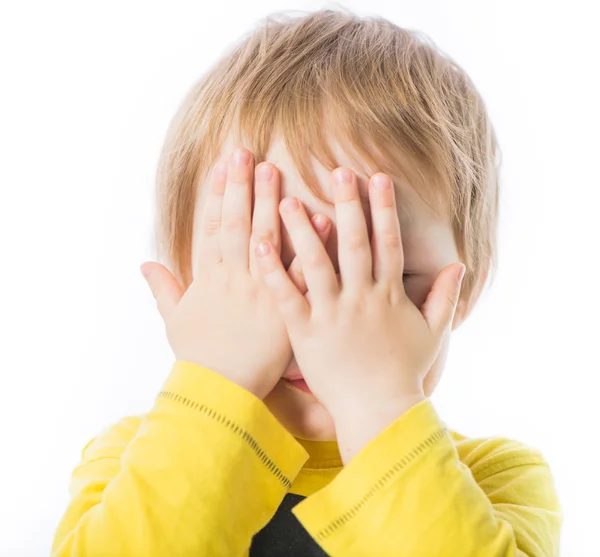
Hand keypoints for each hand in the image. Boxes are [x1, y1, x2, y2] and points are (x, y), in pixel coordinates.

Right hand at [140, 149, 330, 398]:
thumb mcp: (174, 322)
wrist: (222, 391)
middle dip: (242, 187)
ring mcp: (261, 291)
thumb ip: (163, 290)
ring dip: (270, 203)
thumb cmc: (199, 358)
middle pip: (238, 224)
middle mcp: (235, 279)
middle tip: (248, 154)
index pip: (212, 227)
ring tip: (275, 171)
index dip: (218, 194)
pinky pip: (300, 272)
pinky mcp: (285, 308)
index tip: (222, 165)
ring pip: (266, 239)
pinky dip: (311, 245)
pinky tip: (322, 218)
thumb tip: (145, 264)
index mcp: (210, 279)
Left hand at [255, 168, 464, 456]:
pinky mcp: (305, 332)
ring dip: (301, 229)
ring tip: (285, 198)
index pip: (386, 242)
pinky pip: (286, 296)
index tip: (377, 177)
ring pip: (315, 263)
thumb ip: (445, 297)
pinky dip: (273, 269)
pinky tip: (258, 243)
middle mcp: (360, 298)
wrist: (378, 411)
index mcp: (388, 295)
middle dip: (346, 204)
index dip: (383, 208)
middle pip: (352, 243)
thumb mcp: (433, 334)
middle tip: (336, 170)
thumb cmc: (404, 373)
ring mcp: (331, 314)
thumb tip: (459, 266)